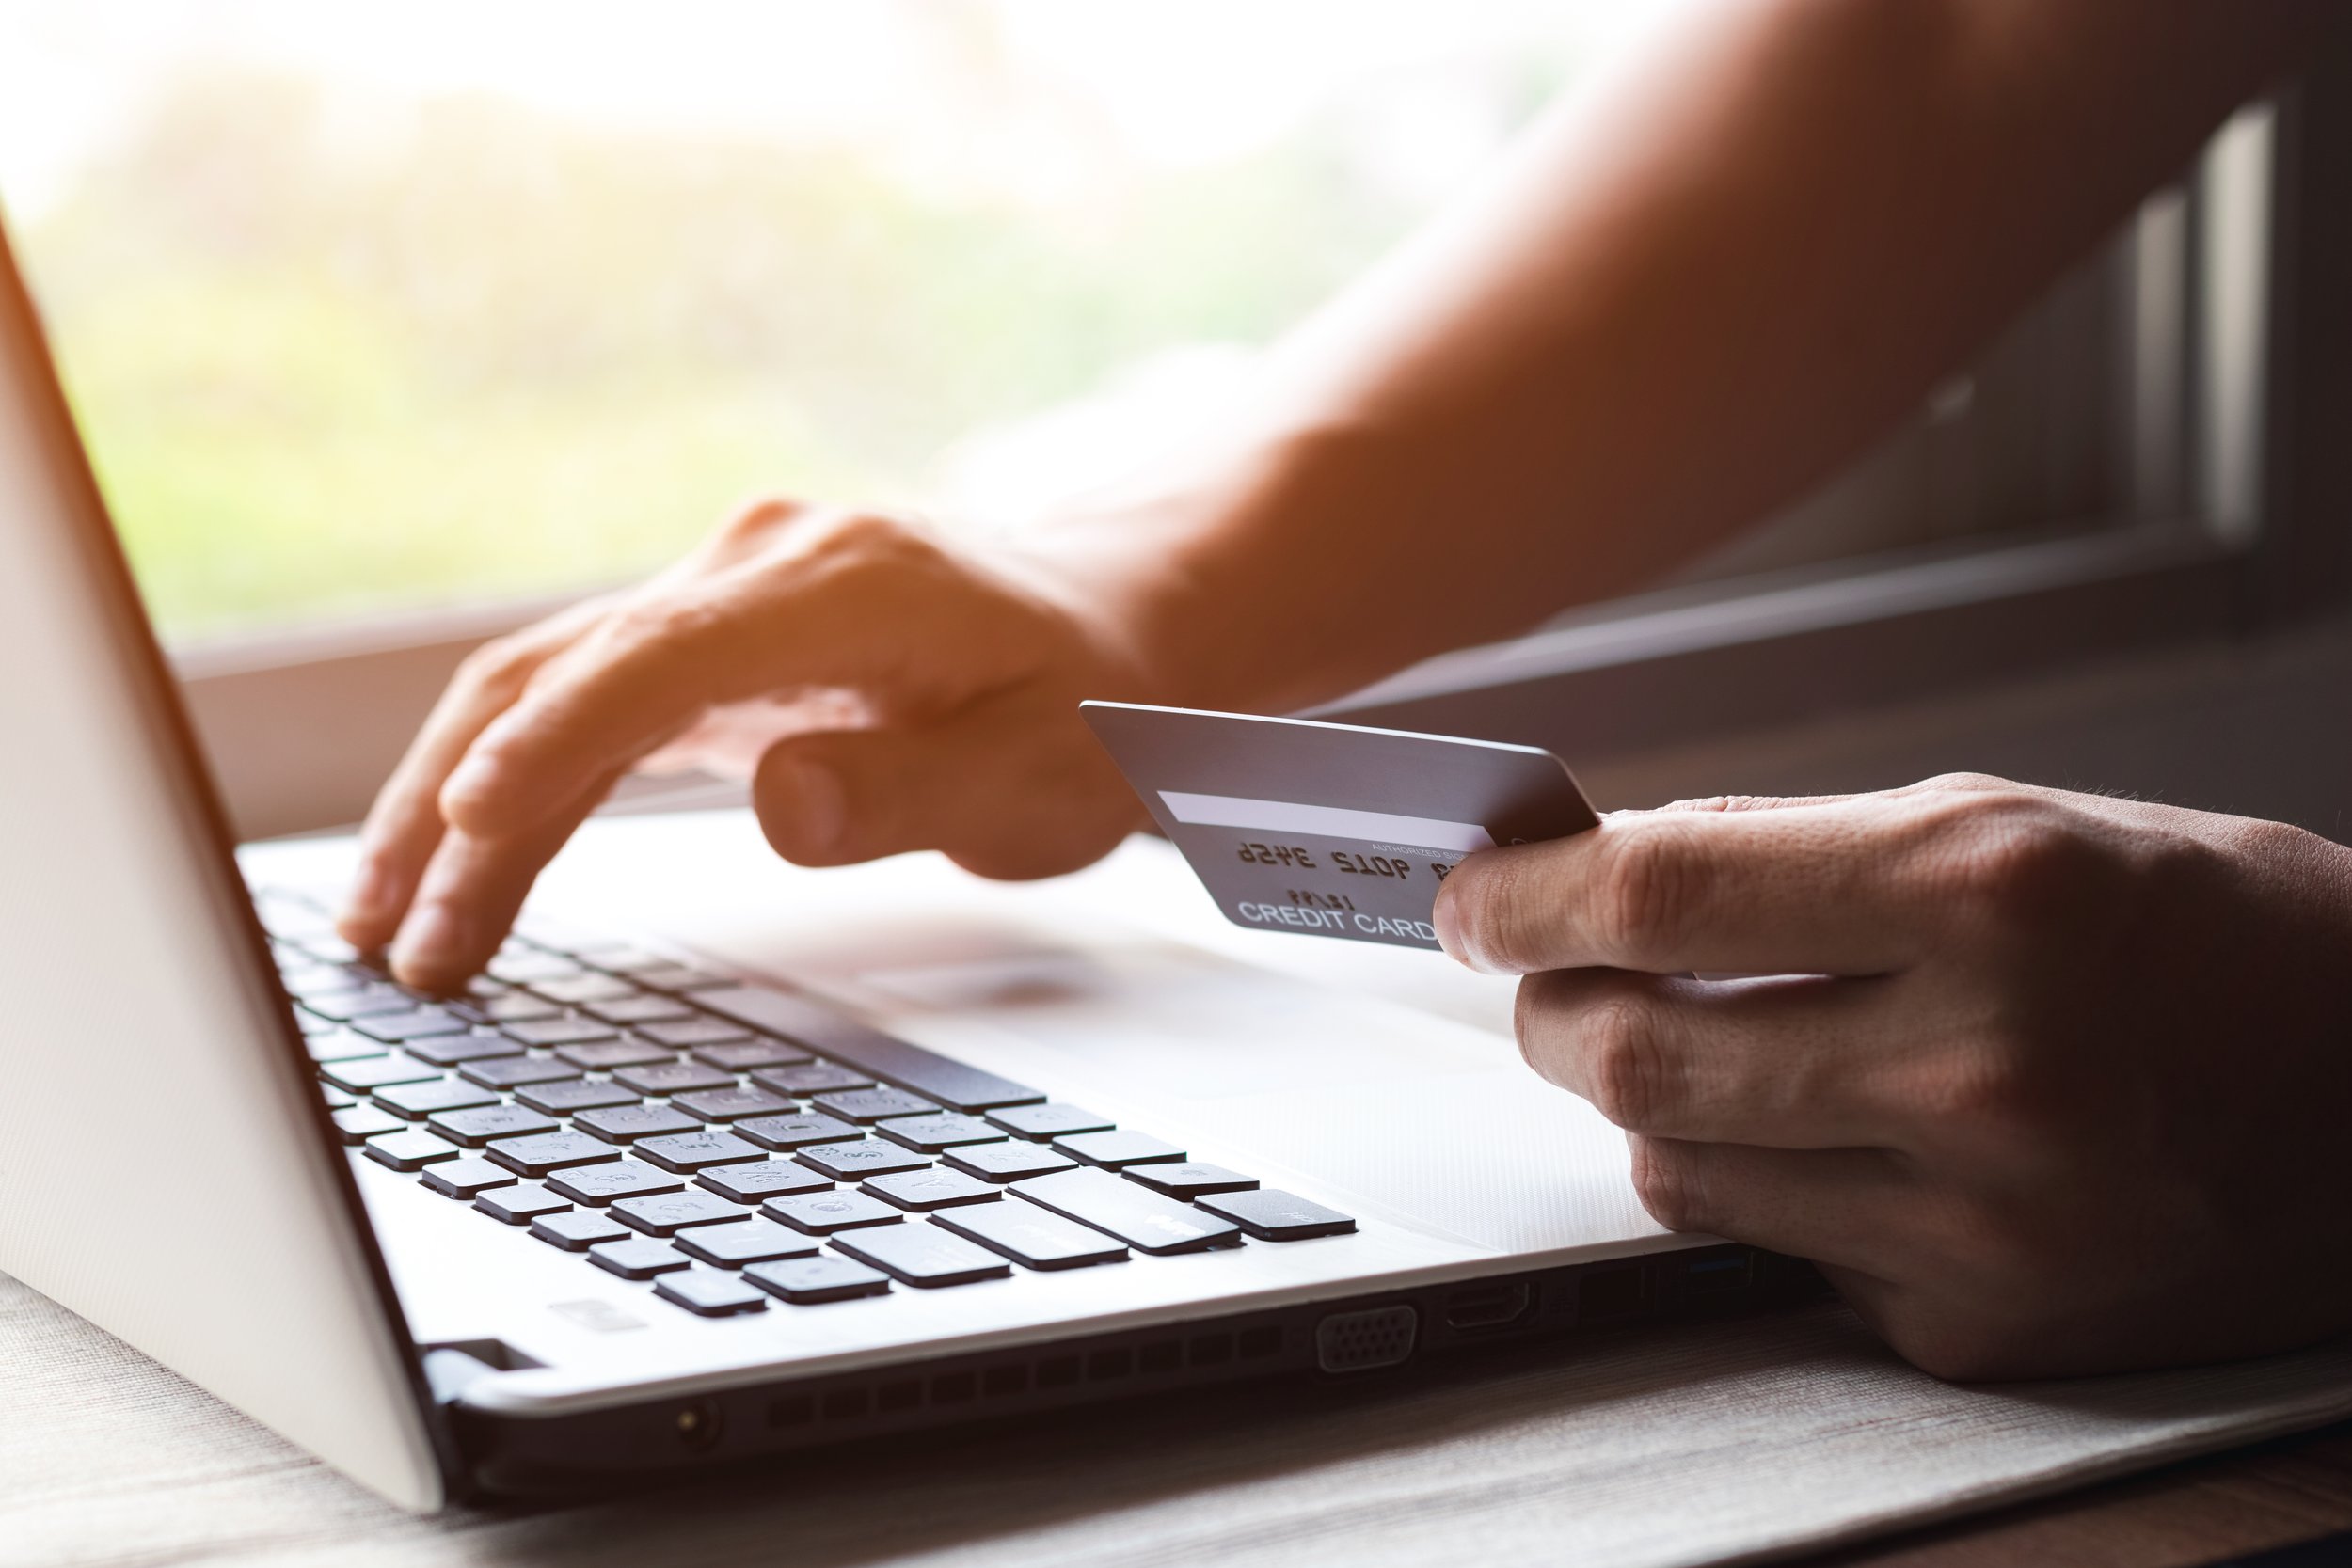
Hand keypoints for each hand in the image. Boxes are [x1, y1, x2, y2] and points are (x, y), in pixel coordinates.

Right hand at [338, 500, 1154, 989]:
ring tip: (389, 936)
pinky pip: (581, 709)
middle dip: (463, 801)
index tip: (475, 822)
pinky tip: (458, 870)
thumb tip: (780, 802)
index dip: (562, 737)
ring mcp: (723, 597)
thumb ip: (916, 787)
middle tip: (394, 939)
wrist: (1113, 627)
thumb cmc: (1090, 705)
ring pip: (546, 688)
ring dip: (459, 805)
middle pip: (567, 670)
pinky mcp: (705, 645)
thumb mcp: (1044, 770)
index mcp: (845, 581)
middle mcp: (760, 567)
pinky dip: (515, 790)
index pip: (667, 654)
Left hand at [1433, 774, 2351, 1378]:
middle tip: (1541, 978)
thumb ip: (1799, 851)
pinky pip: (1776, 1254)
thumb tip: (1607, 871)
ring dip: (1642, 1102)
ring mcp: (1984, 1220)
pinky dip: (1760, 1188)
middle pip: (1631, 1054)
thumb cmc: (2211, 935)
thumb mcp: (2016, 825)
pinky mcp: (1982, 1327)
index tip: (1470, 900)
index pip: (1658, 894)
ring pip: (1674, 1172)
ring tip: (1687, 1050)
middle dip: (1546, 1009)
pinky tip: (1824, 1140)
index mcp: (1989, 894)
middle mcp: (1983, 1068)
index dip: (1524, 897)